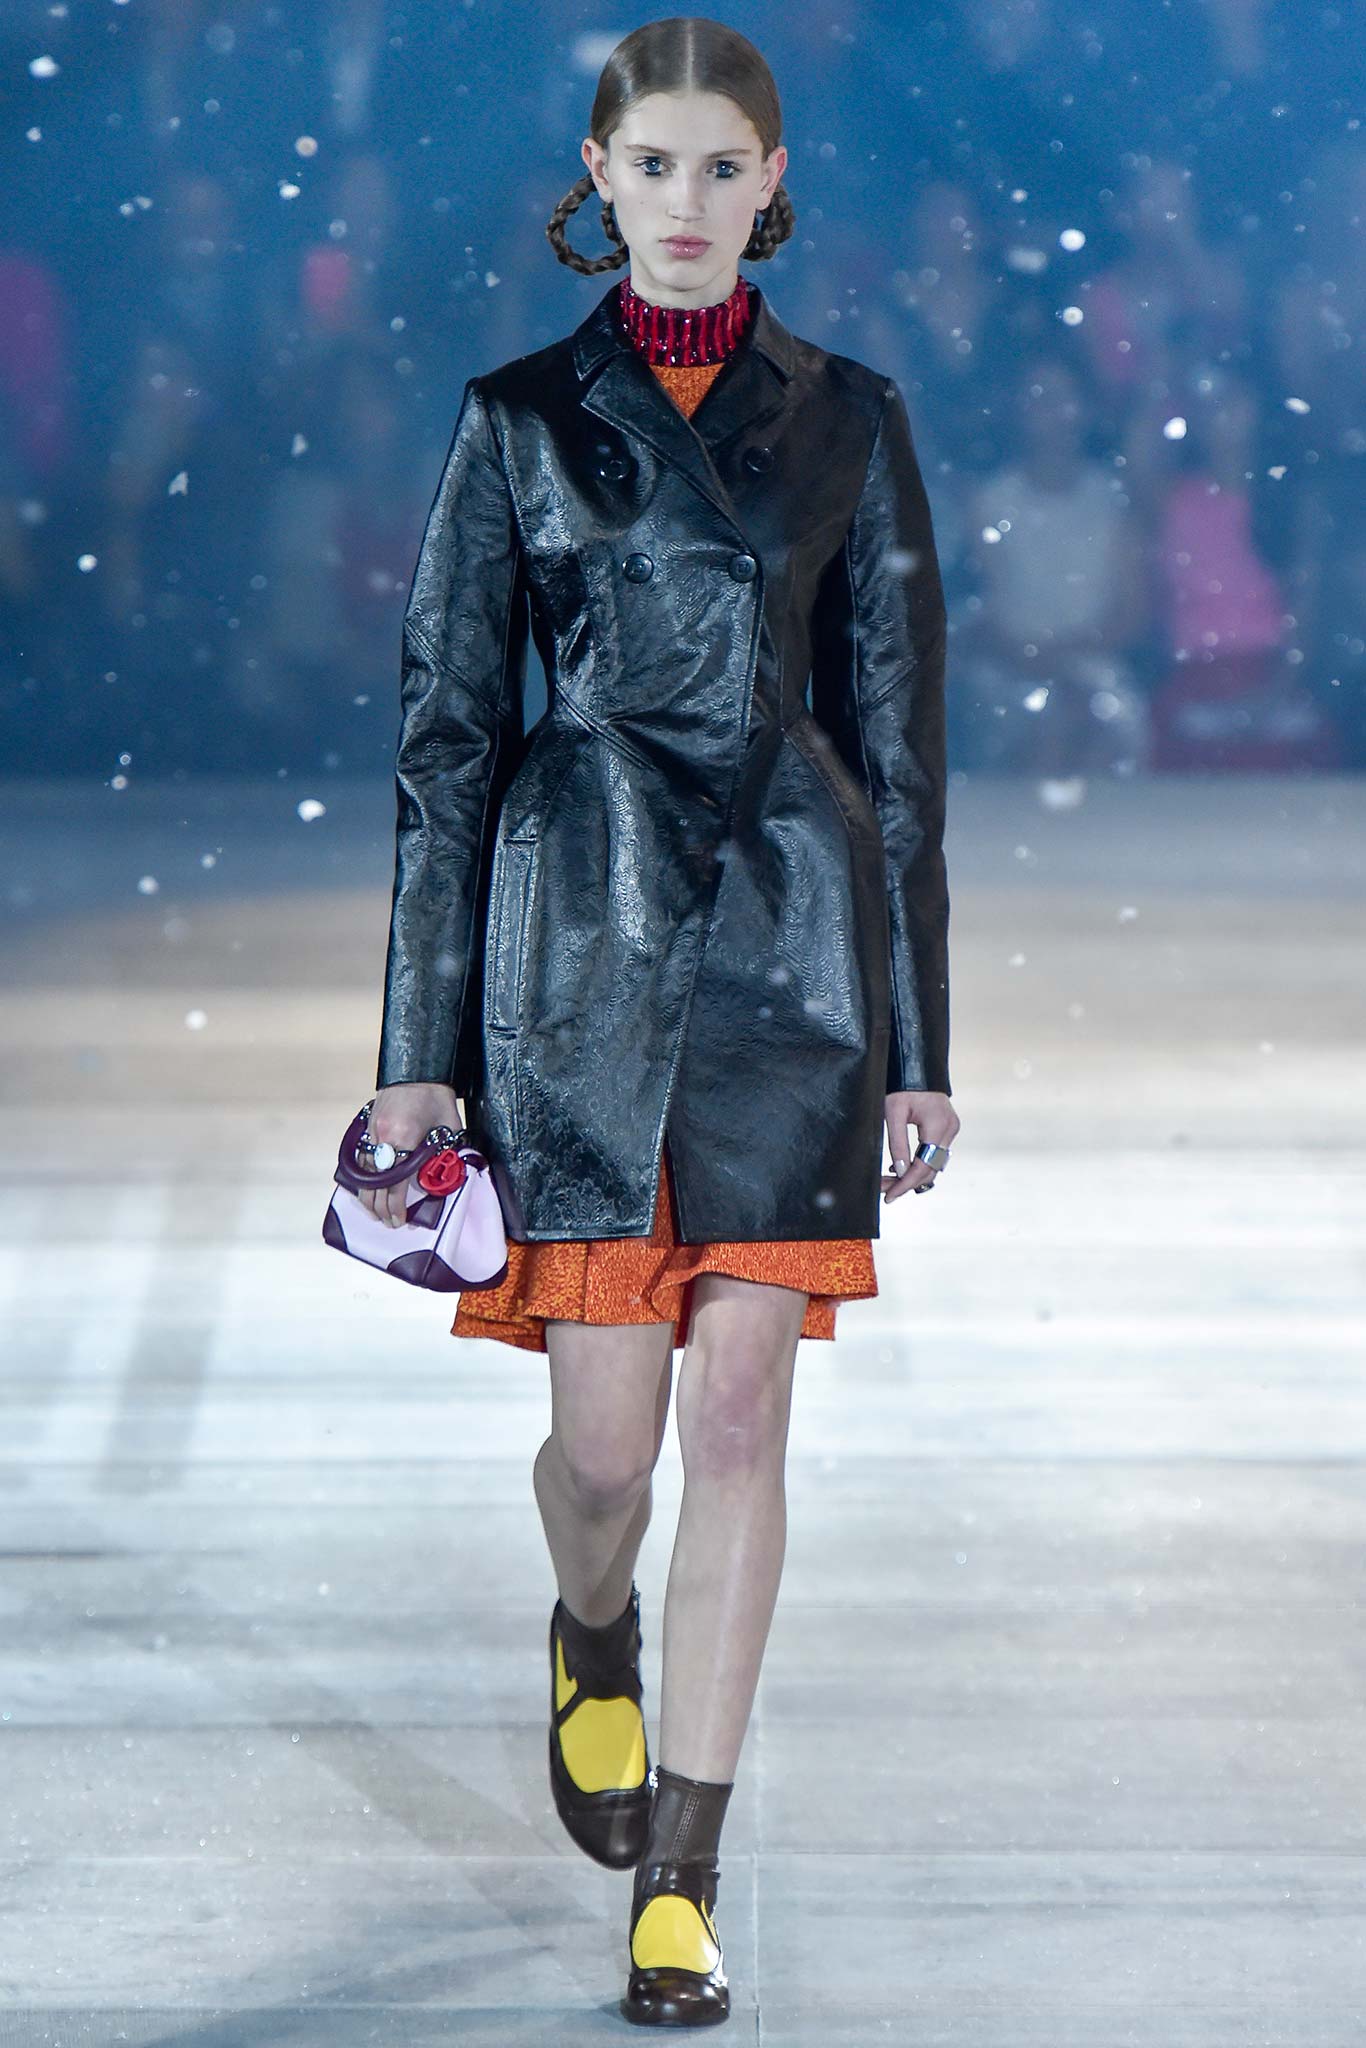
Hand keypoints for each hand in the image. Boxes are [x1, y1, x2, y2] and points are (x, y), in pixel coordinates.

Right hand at [355, 1081, 462, 1229]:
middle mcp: (383, 1137)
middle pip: (374, 1184)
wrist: (417, 1070)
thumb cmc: (437, 1098)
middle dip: (379, 1208)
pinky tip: (366, 1188)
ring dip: (367, 1195)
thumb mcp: (449, 1130)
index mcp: (404, 1138)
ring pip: (363, 1173)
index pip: (394, 1184)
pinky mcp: (366, 1128)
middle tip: (387, 1222)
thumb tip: (440, 1181)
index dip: (395, 1207)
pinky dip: (363, 1177)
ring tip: (374, 1211)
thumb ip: (443, 1156)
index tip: (398, 1220)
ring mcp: (371, 1132)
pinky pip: (361, 1159)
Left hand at [881, 1090, 958, 1204]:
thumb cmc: (902, 1085)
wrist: (918, 1066)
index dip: (905, 1184)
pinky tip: (900, 1168)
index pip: (923, 1166)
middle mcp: (950, 1130)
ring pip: (933, 1164)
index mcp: (938, 1126)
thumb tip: (899, 1172)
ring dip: (912, 1175)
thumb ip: (897, 1143)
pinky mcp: (948, 1128)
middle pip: (930, 1169)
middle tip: (884, 1190)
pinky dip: (919, 1163)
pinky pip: (935, 1154)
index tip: (889, 1196)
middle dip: (906, 1182)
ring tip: (888, 1181)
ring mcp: (951, 1129)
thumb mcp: (893, 1113)